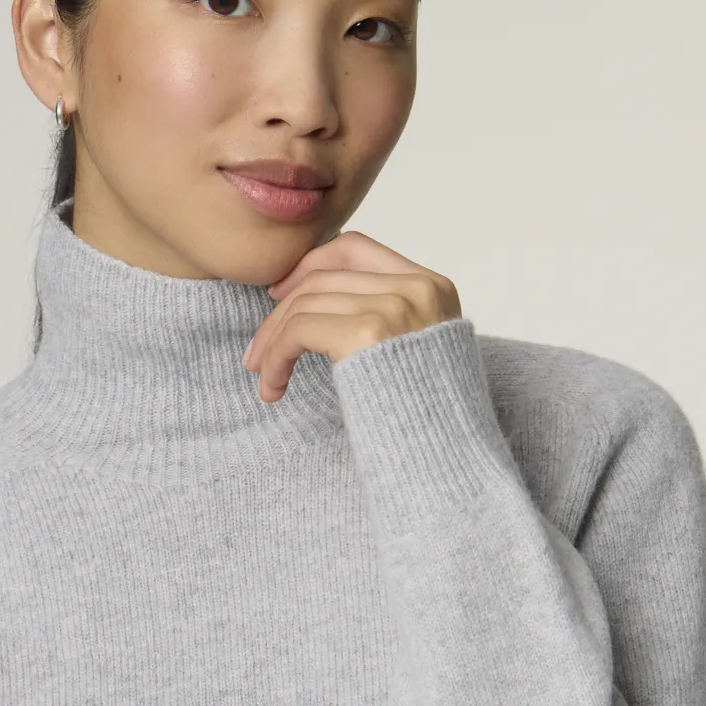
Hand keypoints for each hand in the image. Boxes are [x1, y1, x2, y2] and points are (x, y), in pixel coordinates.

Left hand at [242, 231, 461, 402]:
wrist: (449, 458)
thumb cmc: (430, 421)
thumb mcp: (421, 355)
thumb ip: (389, 322)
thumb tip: (323, 307)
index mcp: (433, 287)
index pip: (355, 248)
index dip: (309, 264)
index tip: (280, 295)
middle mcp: (416, 290)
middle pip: (322, 278)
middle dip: (279, 314)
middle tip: (256, 352)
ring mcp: (395, 308)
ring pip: (304, 304)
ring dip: (272, 343)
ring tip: (264, 378)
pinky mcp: (368, 333)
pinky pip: (299, 330)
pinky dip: (275, 358)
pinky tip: (273, 388)